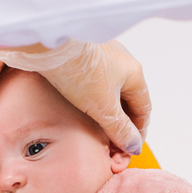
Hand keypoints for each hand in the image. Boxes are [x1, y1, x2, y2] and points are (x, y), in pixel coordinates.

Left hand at [0, 40, 150, 154]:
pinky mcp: (80, 58)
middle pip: (127, 101)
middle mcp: (120, 62)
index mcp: (133, 72)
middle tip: (111, 146)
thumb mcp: (104, 106)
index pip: (144, 108)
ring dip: (107, 114)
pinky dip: (93, 103)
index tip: (130, 149)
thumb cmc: (79, 69)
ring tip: (97, 133)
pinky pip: (93, 85)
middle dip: (122, 125)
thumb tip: (134, 146)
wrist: (48, 43)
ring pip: (109, 93)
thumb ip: (120, 129)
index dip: (139, 131)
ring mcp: (100, 58)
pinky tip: (82, 112)